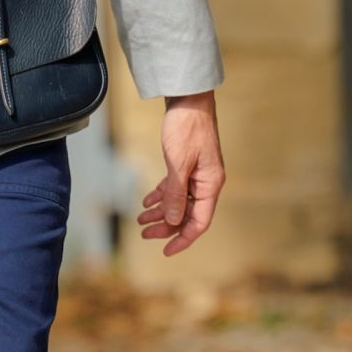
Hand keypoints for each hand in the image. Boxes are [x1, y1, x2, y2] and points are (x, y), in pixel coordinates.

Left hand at [138, 91, 222, 255]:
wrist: (188, 100)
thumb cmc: (186, 129)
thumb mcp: (177, 163)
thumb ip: (175, 194)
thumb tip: (173, 220)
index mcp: (210, 185)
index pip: (199, 222)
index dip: (182, 238)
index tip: (166, 251)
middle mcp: (207, 183)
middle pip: (187, 214)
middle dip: (166, 226)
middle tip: (144, 234)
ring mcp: (198, 174)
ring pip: (179, 201)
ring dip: (161, 211)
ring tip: (141, 220)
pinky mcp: (188, 165)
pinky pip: (175, 187)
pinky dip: (161, 195)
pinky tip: (147, 202)